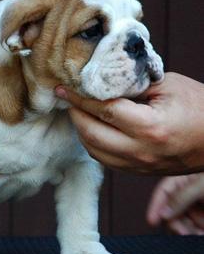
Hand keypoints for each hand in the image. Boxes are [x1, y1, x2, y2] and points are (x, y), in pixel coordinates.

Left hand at [55, 72, 203, 174]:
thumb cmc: (200, 108)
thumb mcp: (169, 86)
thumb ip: (134, 84)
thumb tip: (103, 81)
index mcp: (150, 127)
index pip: (103, 110)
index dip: (79, 97)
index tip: (64, 88)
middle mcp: (140, 151)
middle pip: (90, 133)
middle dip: (74, 113)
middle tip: (66, 97)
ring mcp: (138, 166)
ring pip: (93, 150)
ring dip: (80, 129)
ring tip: (77, 110)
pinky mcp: (137, 172)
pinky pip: (104, 159)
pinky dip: (92, 143)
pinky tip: (91, 127)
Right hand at [147, 174, 203, 234]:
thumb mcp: (200, 186)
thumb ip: (180, 198)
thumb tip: (163, 213)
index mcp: (183, 179)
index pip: (163, 192)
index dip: (155, 206)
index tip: (151, 221)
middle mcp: (186, 193)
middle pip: (171, 211)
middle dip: (177, 223)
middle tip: (184, 233)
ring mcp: (195, 206)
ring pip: (182, 222)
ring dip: (189, 230)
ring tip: (200, 234)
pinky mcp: (201, 218)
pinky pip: (193, 227)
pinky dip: (196, 233)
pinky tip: (201, 234)